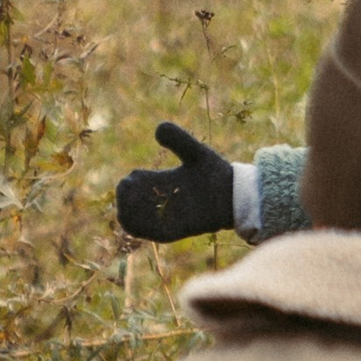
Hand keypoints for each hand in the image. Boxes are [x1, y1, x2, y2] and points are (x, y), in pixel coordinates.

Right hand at [115, 121, 235, 244]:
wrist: (235, 196)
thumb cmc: (216, 173)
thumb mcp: (195, 153)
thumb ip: (179, 140)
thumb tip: (158, 128)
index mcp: (158, 182)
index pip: (129, 185)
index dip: (127, 183)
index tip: (136, 176)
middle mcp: (158, 201)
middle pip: (126, 205)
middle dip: (124, 199)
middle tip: (135, 192)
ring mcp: (164, 217)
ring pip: (132, 221)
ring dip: (128, 213)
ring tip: (136, 205)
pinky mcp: (173, 231)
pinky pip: (149, 233)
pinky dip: (141, 226)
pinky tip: (145, 216)